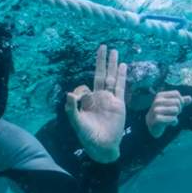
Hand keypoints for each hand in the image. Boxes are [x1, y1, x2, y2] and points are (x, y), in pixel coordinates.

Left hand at [65, 45, 126, 163]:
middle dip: (101, 61)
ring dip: (112, 64)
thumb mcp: (76, 122)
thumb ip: (72, 108)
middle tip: (102, 46)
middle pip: (100, 75)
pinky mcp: (119, 104)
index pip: (84, 87)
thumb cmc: (88, 136)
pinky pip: (120, 87)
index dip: (80, 90)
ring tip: (114, 51)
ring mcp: (110, 99)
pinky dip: (121, 76)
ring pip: (111, 78)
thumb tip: (69, 94)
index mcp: (87, 101)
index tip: (76, 98)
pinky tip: (122, 65)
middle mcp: (99, 97)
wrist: (103, 146)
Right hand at [146, 90, 191, 137]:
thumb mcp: (172, 106)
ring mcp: (156, 110)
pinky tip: (169, 124)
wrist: (152, 125)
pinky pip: (173, 119)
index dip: (180, 101)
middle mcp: (157, 101)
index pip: (177, 94)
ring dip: (175, 116)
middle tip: (172, 114)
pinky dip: (174, 122)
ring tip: (170, 118)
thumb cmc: (164, 114)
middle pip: (177, 102)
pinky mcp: (157, 119)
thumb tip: (190, 98)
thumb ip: (181, 101)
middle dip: (178, 109)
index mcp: (160, 95)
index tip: (175, 107)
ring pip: (176, 109)